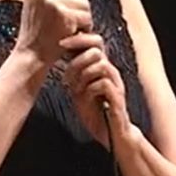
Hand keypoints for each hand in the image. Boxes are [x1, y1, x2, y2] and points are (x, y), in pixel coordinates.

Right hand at [15, 0, 91, 64]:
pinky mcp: (63, 14)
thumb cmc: (37, 35)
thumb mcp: (36, 6)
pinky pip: (86, 16)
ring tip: (71, 28)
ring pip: (85, 3)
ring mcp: (52, 1)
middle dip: (81, 6)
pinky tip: (74, 34)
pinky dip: (85, 27)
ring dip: (84, 18)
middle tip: (73, 21)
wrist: (31, 55)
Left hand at [59, 32, 129, 148]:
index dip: (77, 39)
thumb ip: (73, 75)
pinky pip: (104, 84)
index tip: (60, 44)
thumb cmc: (95, 112)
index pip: (93, 42)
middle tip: (66, 76)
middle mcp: (111, 73)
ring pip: (101, 64)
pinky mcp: (118, 98)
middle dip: (77, 60)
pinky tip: (83, 98)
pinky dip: (89, 89)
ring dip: (83, 75)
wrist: (111, 135)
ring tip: (75, 89)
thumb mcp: (78, 91)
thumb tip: (57, 58)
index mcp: (102, 68)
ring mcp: (116, 84)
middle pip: (97, 49)